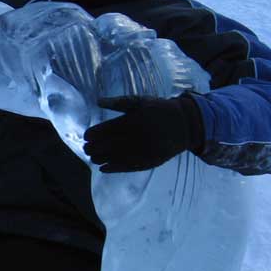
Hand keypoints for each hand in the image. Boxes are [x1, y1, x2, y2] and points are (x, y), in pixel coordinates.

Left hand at [84, 95, 202, 172]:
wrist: (184, 125)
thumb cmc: (158, 110)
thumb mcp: (139, 101)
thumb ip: (118, 102)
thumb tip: (98, 101)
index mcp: (134, 121)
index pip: (107, 130)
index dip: (93, 134)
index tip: (86, 136)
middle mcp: (138, 137)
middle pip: (109, 145)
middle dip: (94, 148)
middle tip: (86, 148)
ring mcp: (144, 151)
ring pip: (116, 158)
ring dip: (101, 159)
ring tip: (92, 157)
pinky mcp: (149, 162)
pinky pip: (128, 167)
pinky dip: (114, 169)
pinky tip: (103, 168)